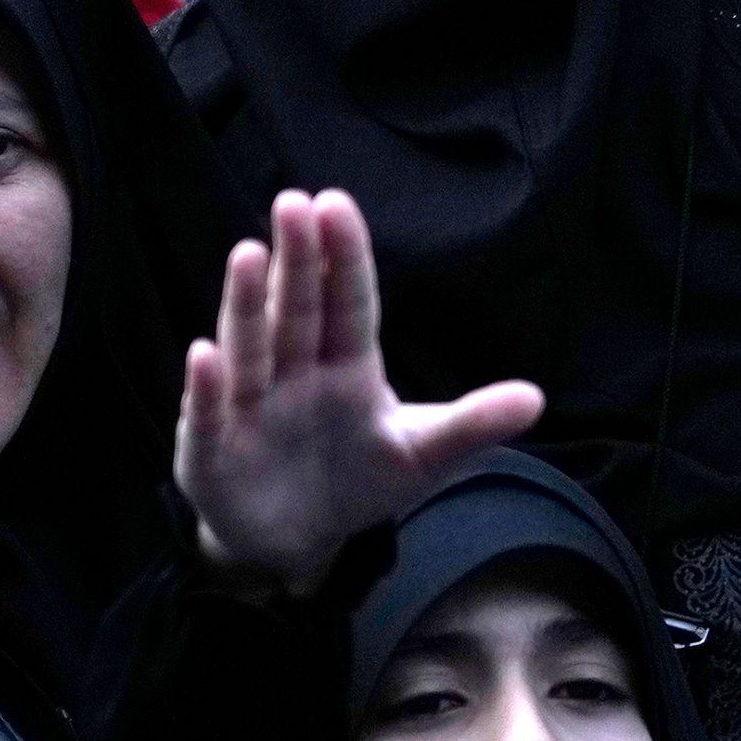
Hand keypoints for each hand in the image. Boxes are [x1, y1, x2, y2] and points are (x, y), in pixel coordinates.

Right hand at [176, 191, 545, 599]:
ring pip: (249, 348)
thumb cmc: (360, 478)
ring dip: (247, 304)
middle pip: (298, 310)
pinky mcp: (212, 451)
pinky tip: (204, 353)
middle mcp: (294, 373)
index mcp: (347, 364)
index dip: (343, 258)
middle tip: (294, 201)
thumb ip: (472, 424)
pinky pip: (208, 415)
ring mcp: (249, 407)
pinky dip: (205, 388)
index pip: (348, 302)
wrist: (299, 539)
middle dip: (296, 260)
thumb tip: (536, 398)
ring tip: (249, 252)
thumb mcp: (421, 454)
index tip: (336, 203)